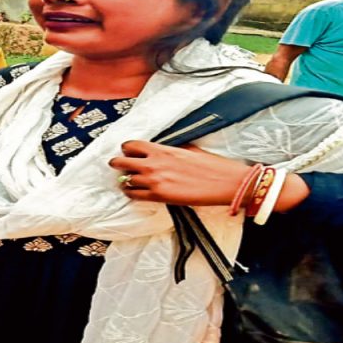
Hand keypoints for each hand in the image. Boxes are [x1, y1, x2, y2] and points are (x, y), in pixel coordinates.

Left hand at [109, 141, 250, 205]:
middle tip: (119, 165)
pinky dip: (131, 193)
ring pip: (126, 180)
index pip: (131, 145)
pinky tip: (135, 192)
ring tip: (128, 181)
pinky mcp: (159, 196)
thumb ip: (170, 150)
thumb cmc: (211, 165)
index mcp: (162, 150)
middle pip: (121, 162)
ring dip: (125, 180)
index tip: (128, 152)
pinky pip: (134, 195)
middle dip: (117, 163)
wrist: (225, 182)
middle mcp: (154, 164)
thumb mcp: (189, 149)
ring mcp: (154, 181)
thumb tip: (162, 151)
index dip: (127, 149)